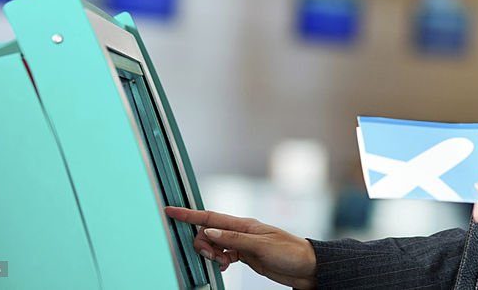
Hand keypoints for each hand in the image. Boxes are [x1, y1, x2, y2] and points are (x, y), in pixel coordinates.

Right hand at [165, 206, 317, 288]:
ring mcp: (243, 243)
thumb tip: (209, 231)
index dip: (188, 214)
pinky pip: (223, 254)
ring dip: (211, 254)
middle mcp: (241, 231)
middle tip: (213, 257)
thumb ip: (234, 239)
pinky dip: (218, 260)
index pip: (210, 217)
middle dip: (202, 244)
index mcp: (244, 224)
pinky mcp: (246, 255)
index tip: (170, 210)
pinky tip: (223, 266)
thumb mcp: (261, 246)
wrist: (307, 267)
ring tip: (222, 264)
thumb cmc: (290, 252)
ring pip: (214, 244)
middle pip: (208, 232)